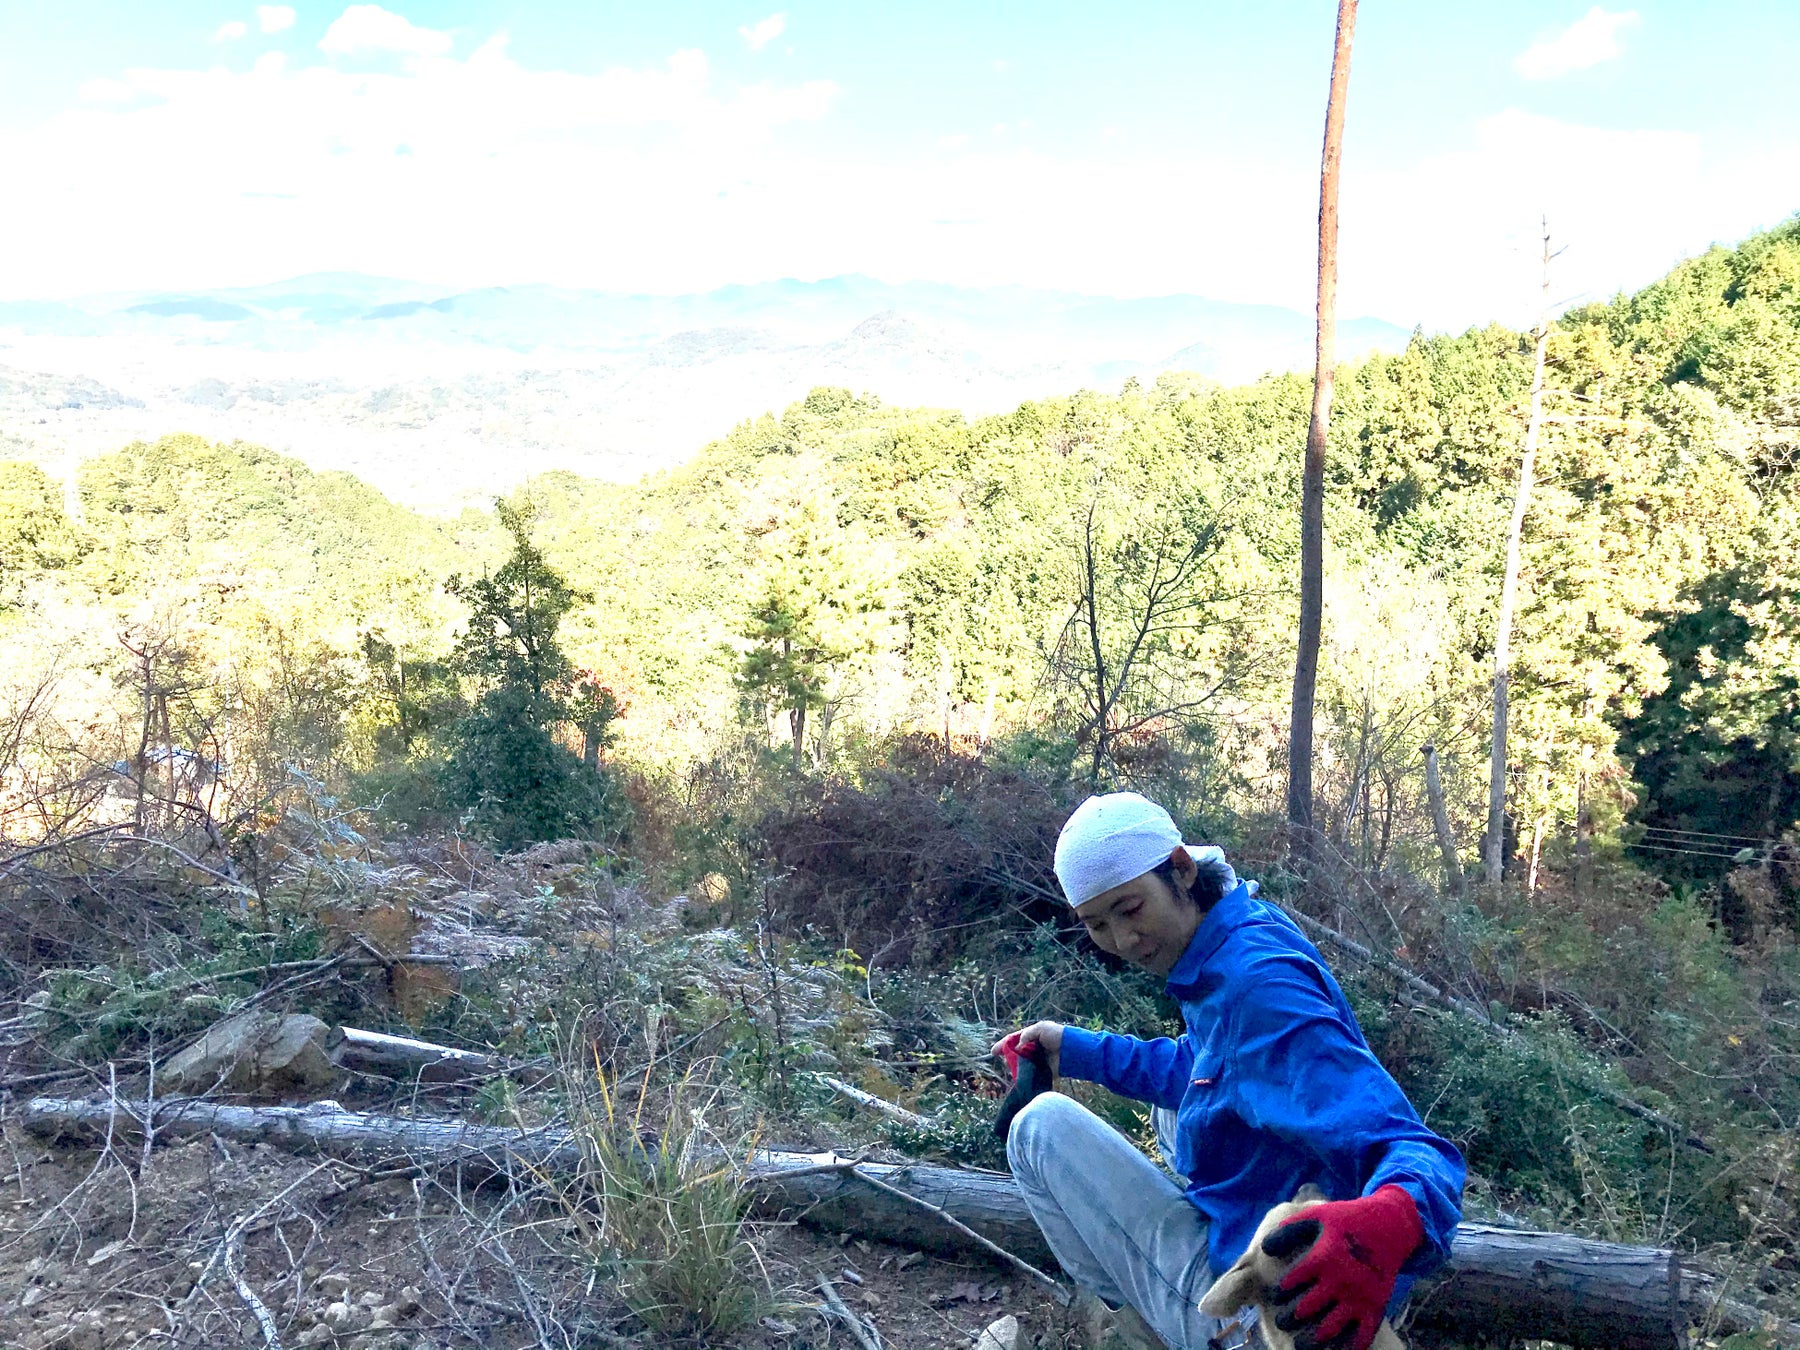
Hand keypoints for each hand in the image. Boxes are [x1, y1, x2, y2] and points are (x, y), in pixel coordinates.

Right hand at [992, 1021, 1062, 1077]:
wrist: (1071, 1050)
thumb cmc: (1057, 1035)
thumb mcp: (1041, 1028)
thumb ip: (1027, 1034)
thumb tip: (1017, 1046)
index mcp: (1032, 1037)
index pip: (1014, 1040)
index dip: (1003, 1045)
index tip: (993, 1052)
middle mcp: (1033, 1048)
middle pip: (1015, 1053)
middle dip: (1007, 1056)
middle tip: (1003, 1060)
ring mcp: (1036, 1060)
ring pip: (1020, 1063)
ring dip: (1014, 1065)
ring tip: (1011, 1066)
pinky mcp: (1041, 1071)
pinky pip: (1029, 1073)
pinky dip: (1022, 1074)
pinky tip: (1017, 1076)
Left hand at [1264, 1185, 1422, 1349]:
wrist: (1390, 1226)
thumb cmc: (1348, 1219)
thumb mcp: (1318, 1215)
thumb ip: (1290, 1230)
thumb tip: (1265, 1248)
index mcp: (1325, 1256)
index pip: (1294, 1279)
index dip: (1281, 1290)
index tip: (1275, 1294)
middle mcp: (1341, 1279)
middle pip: (1308, 1307)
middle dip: (1290, 1317)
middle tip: (1280, 1321)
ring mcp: (1359, 1296)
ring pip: (1331, 1327)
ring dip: (1313, 1338)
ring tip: (1300, 1344)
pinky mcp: (1376, 1305)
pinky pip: (1364, 1333)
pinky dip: (1351, 1346)